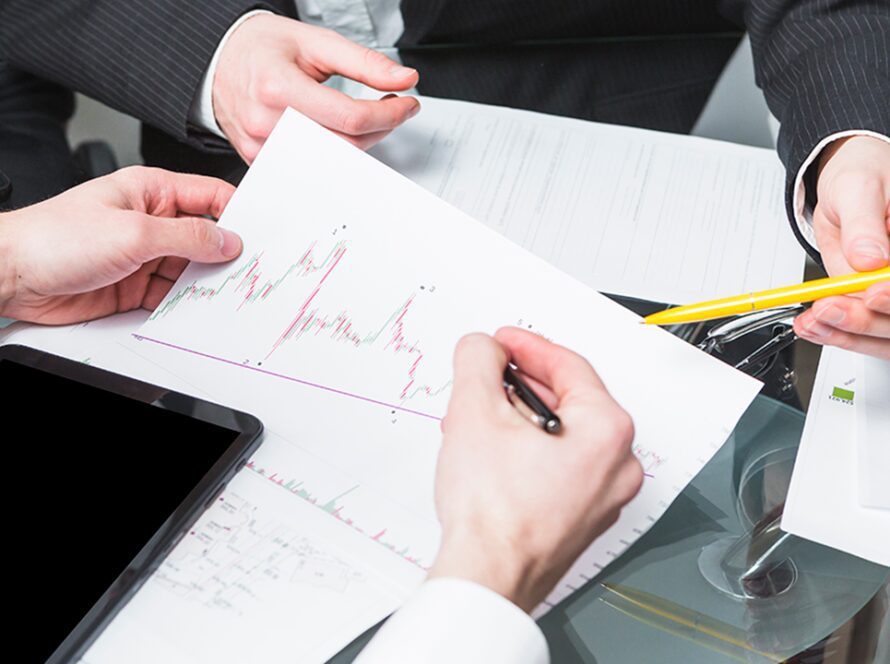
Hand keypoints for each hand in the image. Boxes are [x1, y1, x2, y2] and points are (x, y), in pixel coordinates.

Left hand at [0, 166, 241, 324]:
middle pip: (205, 237)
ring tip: (225, 296)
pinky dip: (184, 305)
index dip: (238, 214)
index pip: (210, 196)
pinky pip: (171, 295)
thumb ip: (186, 237)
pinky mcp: (134, 286)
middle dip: (225, 255)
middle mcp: (151, 221)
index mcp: (152, 191)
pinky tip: (195, 310)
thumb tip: (227, 241)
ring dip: (205, 284)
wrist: (11, 275)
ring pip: (191, 270)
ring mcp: (143, 255)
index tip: (259, 236)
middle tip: (249, 273)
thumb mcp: (133, 233)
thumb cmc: (55, 237)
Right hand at [213, 14, 419, 161]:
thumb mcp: (314, 42)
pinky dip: (335, 155)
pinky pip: (310, 169)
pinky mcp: (260, 162)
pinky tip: (342, 137)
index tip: (406, 103)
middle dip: (380, 129)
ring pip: (332, 163)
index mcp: (277, 88)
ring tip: (366, 120)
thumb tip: (404, 78)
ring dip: (360, 144)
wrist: (219, 61)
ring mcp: (262, 149)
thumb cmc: (261, 49)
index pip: (350, 118)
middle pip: (345, 145)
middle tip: (392, 110)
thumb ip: (363, 62)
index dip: (389, 114)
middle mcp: (266, 123)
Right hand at [429, 328, 642, 611]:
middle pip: (567, 400)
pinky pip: (559, 466)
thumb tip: (483, 348)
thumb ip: (479, 361)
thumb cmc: (493, 513)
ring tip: (479, 420)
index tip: (501, 342)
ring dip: (518, 420)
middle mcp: (617, 465)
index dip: (526, 346)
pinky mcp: (582, 518)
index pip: (568, 366)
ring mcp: (603, 496)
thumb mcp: (475, 411)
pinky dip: (527, 451)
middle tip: (485, 379)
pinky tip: (492, 455)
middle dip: (517, 387)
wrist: (487, 577)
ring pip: (561, 435)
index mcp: (607, 431)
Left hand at [794, 136, 889, 358]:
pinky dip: (837, 333)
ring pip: (886, 333)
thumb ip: (865, 225)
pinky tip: (812, 326)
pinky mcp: (876, 305)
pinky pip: (866, 331)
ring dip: (847, 334)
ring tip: (811, 322)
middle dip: (867, 319)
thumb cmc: (864, 177)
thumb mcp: (859, 188)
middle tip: (828, 308)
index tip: (870, 292)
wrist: (848, 187)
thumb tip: (869, 257)